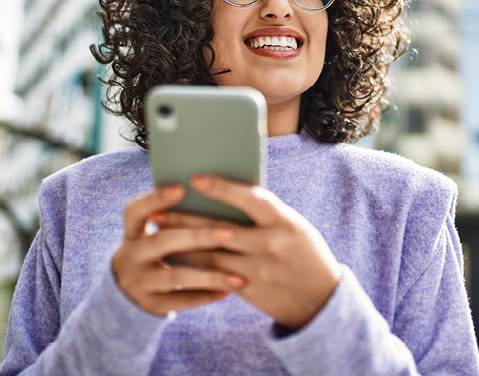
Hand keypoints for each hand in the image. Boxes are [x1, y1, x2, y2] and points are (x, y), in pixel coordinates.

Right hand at [112, 185, 247, 315]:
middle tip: (230, 234)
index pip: (136, 210)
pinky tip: (230, 289)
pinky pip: (182, 301)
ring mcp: (139, 283)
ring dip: (210, 274)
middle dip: (198, 236)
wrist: (128, 296)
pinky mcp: (151, 306)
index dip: (156, 198)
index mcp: (133, 231)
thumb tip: (217, 192)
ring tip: (240, 275)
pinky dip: (207, 295)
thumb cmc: (157, 251)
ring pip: (177, 276)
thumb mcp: (153, 234)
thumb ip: (176, 218)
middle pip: (163, 241)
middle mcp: (131, 256)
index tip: (182, 188)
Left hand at [165, 175, 341, 329]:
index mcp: (284, 221)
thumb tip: (227, 197)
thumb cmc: (305, 252)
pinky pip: (214, 276)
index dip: (221, 188)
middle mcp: (270, 244)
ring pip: (211, 254)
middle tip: (158, 211)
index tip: (195, 179)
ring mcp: (258, 269)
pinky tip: (174, 259)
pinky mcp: (249, 289)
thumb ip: (265, 213)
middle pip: (220, 229)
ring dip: (181, 244)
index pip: (249, 199)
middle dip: (185, 219)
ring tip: (158, 233)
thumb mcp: (293, 225)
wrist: (321, 299)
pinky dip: (192, 266)